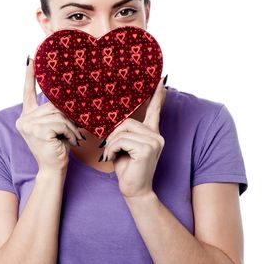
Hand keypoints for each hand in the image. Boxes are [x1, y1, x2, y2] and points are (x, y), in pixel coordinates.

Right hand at [15, 57, 84, 173]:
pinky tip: (71, 141)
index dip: (29, 75)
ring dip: (71, 126)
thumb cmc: (57, 147)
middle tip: (76, 130)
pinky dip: (70, 131)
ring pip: (58, 115)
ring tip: (75, 137)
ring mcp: (28, 125)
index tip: (31, 58)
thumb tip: (68, 95)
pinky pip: (61, 123)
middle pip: (52, 106)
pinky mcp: (38, 131)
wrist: (54, 169)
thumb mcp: (55, 126)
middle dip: (67, 117)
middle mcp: (23, 119)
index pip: (27, 92)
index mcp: (27, 116)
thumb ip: (55, 111)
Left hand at [101, 75, 167, 197]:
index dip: (157, 95)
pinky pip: (120, 140)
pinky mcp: (147, 149)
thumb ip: (125, 131)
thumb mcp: (125, 146)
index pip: (155, 110)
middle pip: (127, 121)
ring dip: (111, 143)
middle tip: (109, 148)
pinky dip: (111, 149)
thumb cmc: (127, 168)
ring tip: (112, 155)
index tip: (160, 79)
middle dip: (113, 134)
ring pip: (122, 130)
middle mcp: (156, 135)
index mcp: (152, 133)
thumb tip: (118, 119)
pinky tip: (113, 158)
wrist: (134, 190)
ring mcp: (154, 142)